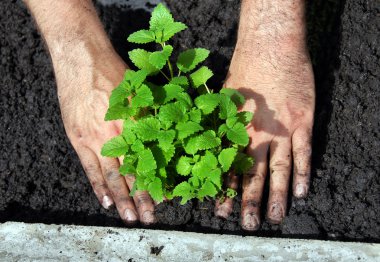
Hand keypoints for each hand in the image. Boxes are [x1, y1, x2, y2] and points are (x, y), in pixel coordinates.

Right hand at [25, 0, 155, 223]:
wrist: (83, 59)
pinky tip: (106, 201)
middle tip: (150, 218)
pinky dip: (98, 186)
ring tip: (130, 217)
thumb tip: (170, 134)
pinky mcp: (79, 138)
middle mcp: (118, 136)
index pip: (150, 161)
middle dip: (142, 197)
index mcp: (137, 124)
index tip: (166, 198)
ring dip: (121, 199)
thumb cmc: (117, 72)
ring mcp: (96, 139)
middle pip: (133, 173)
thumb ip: (154, 115)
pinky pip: (89, 168)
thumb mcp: (143, 92)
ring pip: (111, 176)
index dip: (157, 180)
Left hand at [215, 0, 314, 229]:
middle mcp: (257, 135)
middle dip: (248, 201)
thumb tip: (207, 141)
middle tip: (247, 224)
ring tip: (274, 218)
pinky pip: (304, 153)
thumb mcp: (223, 96)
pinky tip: (301, 193)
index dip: (225, 189)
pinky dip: (303, 173)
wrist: (270, 47)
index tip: (220, 210)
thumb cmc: (244, 69)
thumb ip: (219, 121)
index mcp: (236, 130)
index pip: (229, 167)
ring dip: (277, 195)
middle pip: (253, 174)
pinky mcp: (303, 122)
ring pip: (279, 170)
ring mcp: (282, 130)